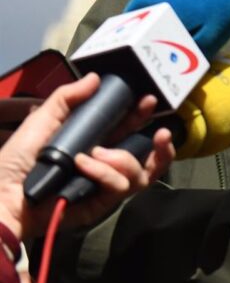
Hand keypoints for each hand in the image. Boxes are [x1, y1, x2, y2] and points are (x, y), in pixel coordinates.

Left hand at [0, 74, 174, 237]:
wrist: (3, 194)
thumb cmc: (15, 159)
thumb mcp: (42, 120)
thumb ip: (67, 97)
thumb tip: (95, 77)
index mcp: (91, 143)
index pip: (126, 129)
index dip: (140, 116)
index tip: (148, 101)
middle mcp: (103, 164)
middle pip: (147, 158)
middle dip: (161, 147)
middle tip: (161, 134)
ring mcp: (103, 186)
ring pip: (139, 173)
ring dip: (122, 159)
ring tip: (97, 154)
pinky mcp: (100, 204)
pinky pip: (120, 187)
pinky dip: (105, 174)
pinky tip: (86, 167)